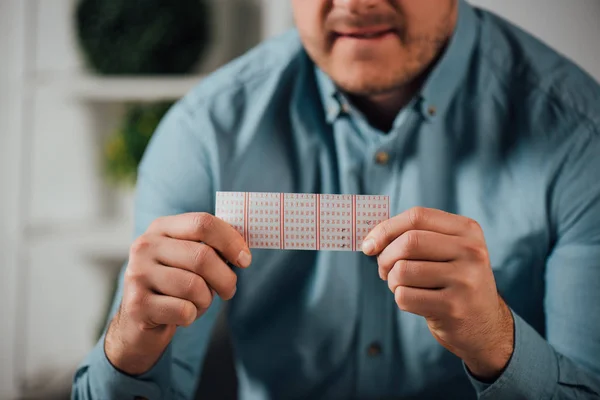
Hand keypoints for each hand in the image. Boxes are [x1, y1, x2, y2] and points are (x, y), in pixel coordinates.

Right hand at [105, 212, 250, 374]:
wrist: (139, 321)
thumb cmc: (175, 285)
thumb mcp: (190, 259)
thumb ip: (213, 247)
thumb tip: (244, 249)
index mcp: (161, 228)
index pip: (203, 223)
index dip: (231, 241)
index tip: (245, 260)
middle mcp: (145, 246)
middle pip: (202, 256)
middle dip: (225, 278)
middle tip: (229, 290)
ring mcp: (137, 274)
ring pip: (194, 286)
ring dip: (206, 300)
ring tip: (197, 303)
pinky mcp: (136, 304)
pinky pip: (184, 310)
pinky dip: (192, 316)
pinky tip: (181, 315)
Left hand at [362, 207, 513, 379]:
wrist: (485, 326)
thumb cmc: (452, 281)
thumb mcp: (447, 251)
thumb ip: (414, 236)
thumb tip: (370, 239)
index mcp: (467, 230)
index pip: (417, 216)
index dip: (386, 228)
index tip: (369, 244)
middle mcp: (471, 251)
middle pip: (409, 242)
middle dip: (385, 257)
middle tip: (384, 269)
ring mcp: (465, 280)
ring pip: (403, 270)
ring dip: (392, 281)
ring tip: (403, 286)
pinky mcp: (453, 307)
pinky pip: (405, 297)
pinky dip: (401, 299)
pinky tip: (416, 302)